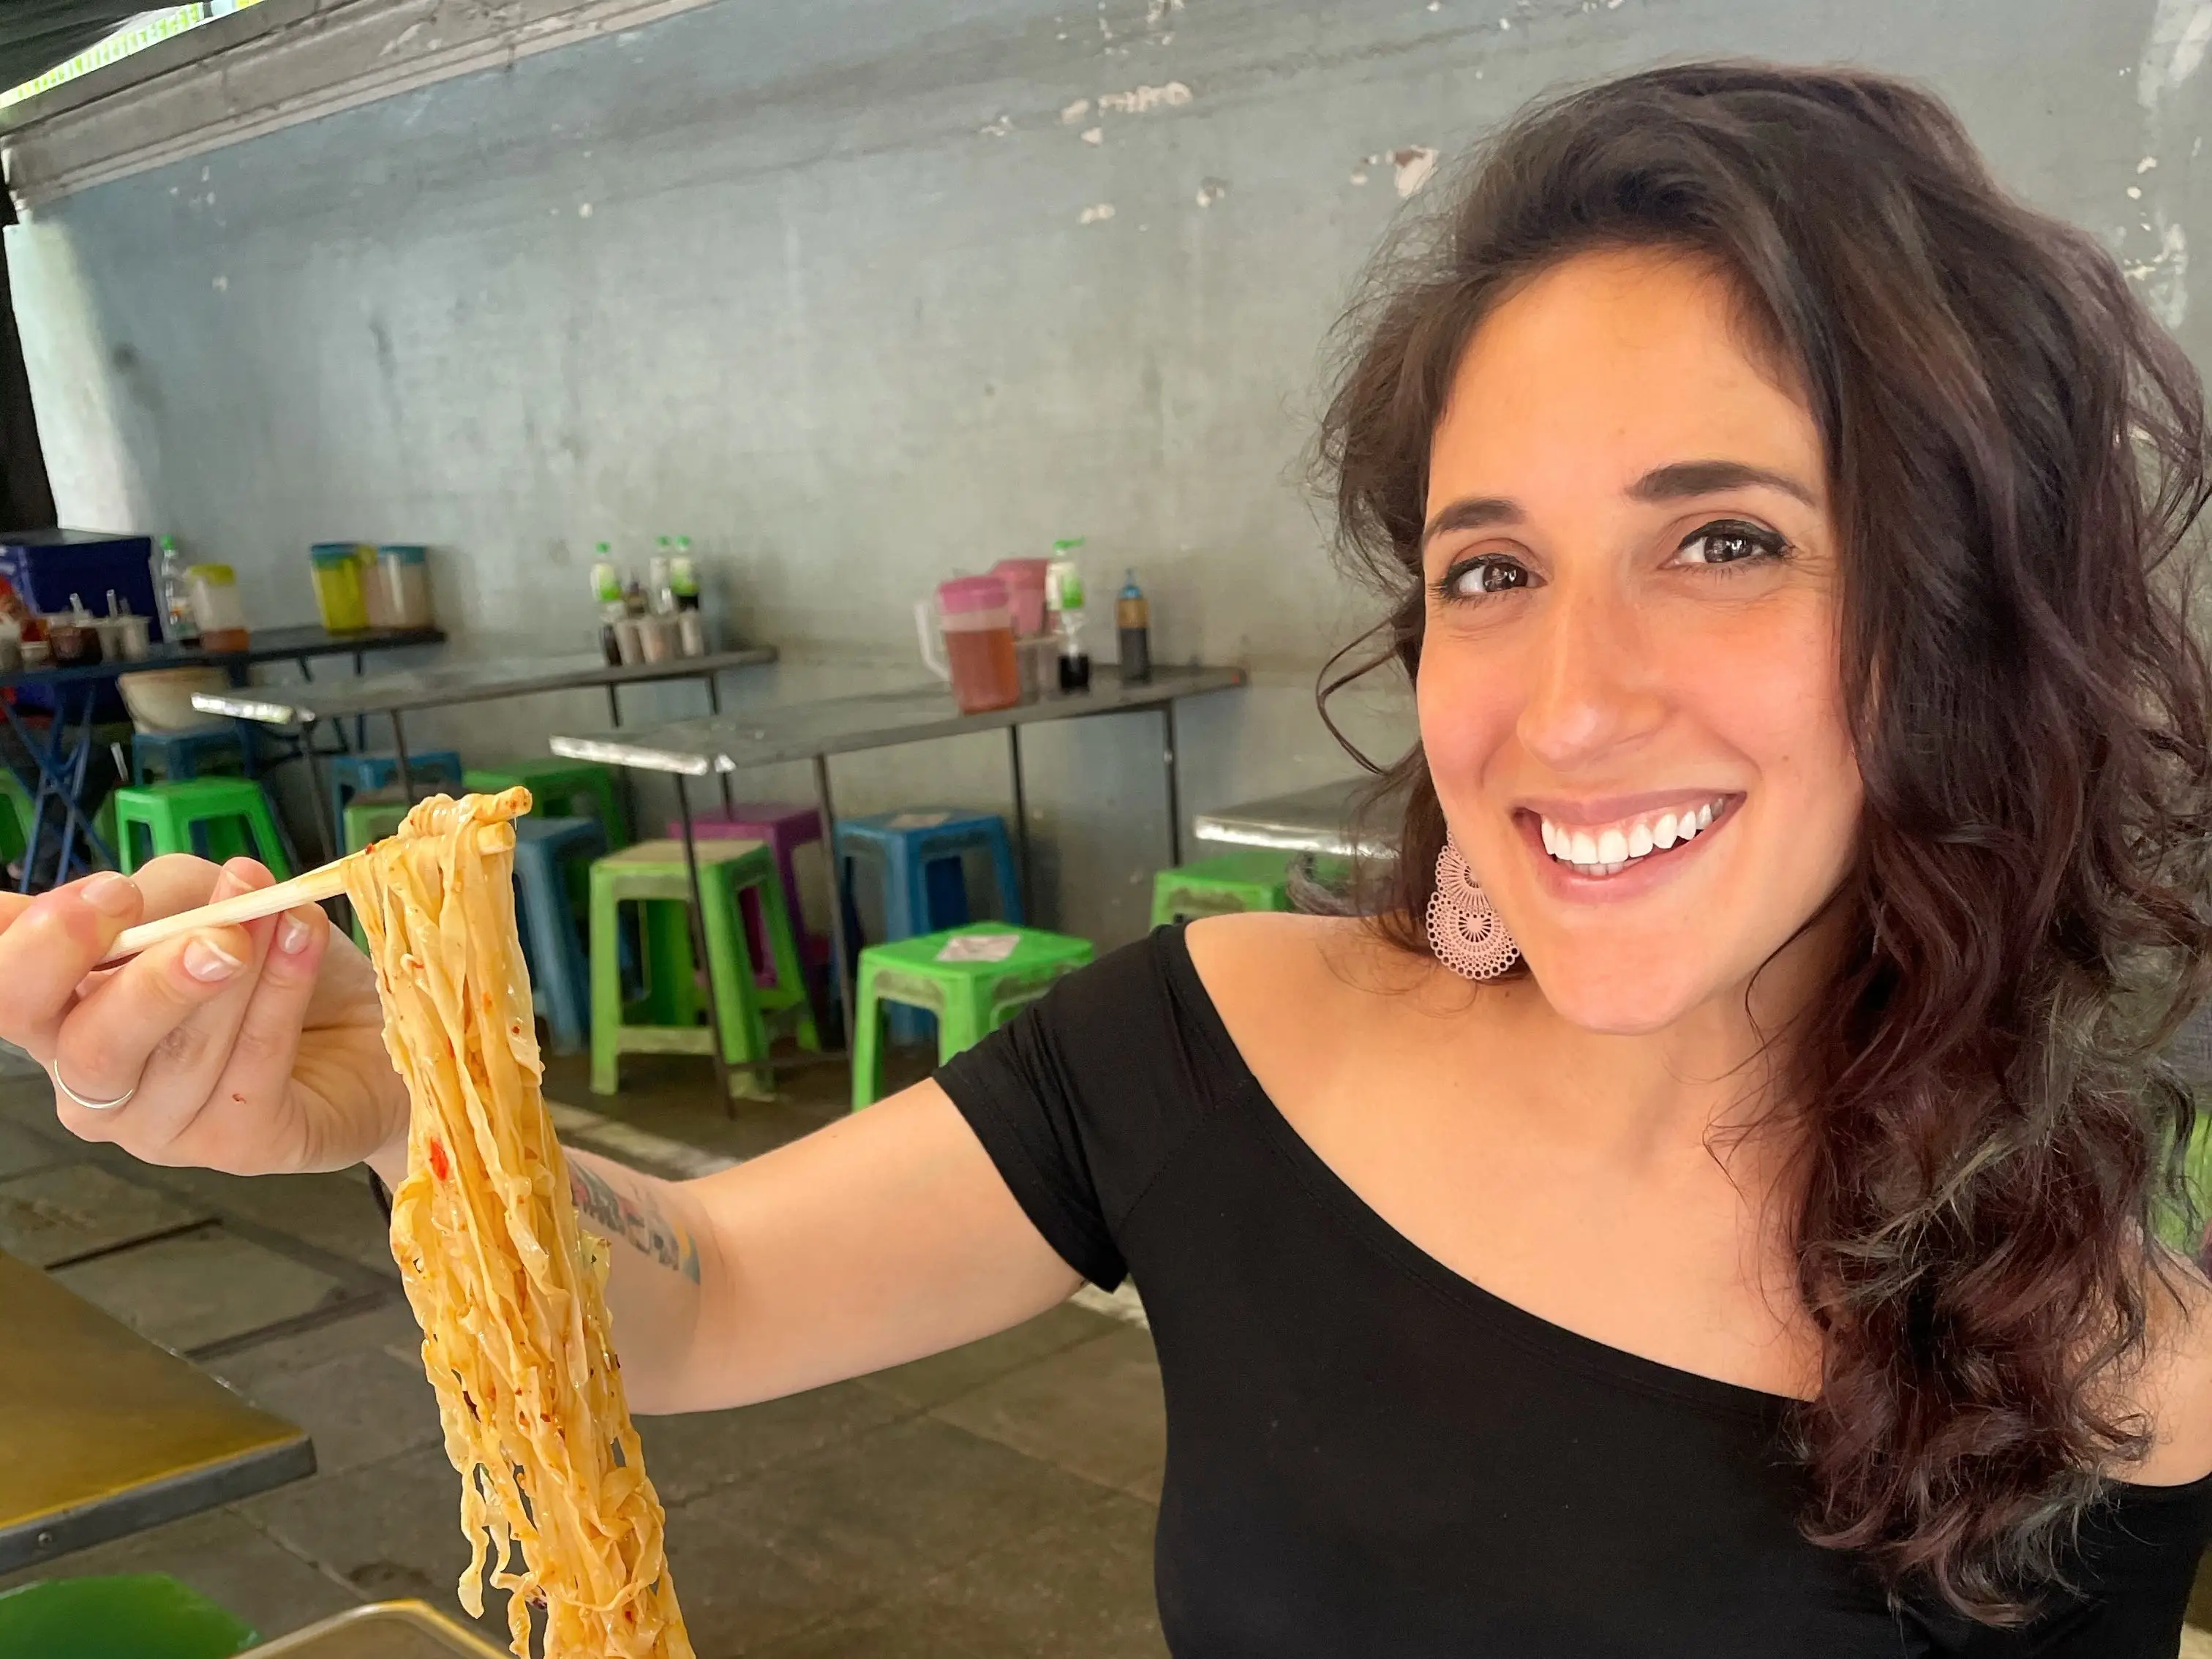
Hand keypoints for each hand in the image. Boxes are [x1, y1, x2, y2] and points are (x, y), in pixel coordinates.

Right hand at [0, 857, 406, 1176]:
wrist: (367, 1025)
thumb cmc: (271, 962)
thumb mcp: (205, 902)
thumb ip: (163, 898)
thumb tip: (138, 895)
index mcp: (60, 1011)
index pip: (6, 989)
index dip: (34, 949)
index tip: (109, 897)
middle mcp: (92, 1077)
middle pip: (82, 1048)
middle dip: (148, 983)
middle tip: (213, 933)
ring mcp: (158, 1126)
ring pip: (180, 1055)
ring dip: (238, 976)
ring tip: (276, 917)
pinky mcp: (236, 1146)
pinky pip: (254, 1067)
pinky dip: (283, 994)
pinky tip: (304, 942)